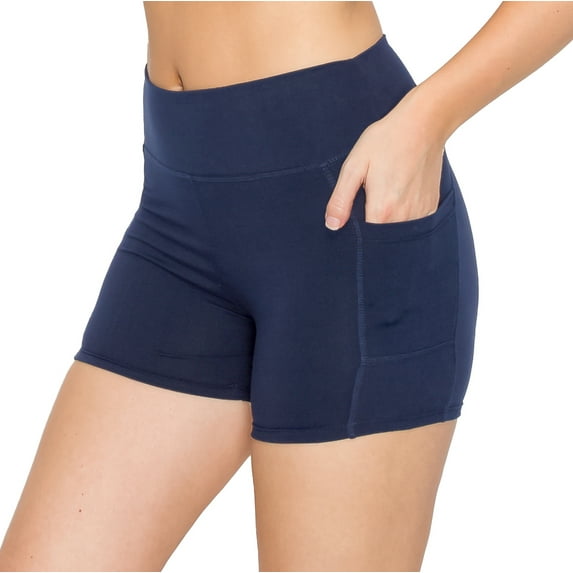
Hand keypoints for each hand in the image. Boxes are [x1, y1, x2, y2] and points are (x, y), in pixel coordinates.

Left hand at [324, 90, 447, 230]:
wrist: (422, 124)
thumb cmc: (385, 141)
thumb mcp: (354, 166)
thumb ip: (341, 199)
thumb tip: (332, 226)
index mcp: (382, 210)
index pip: (365, 241)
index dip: (355, 238)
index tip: (350, 225)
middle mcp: (404, 217)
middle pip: (383, 240)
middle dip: (371, 235)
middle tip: (365, 208)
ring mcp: (420, 213)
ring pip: (399, 234)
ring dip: (388, 227)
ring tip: (382, 202)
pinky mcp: (431, 207)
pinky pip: (414, 226)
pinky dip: (404, 221)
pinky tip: (397, 202)